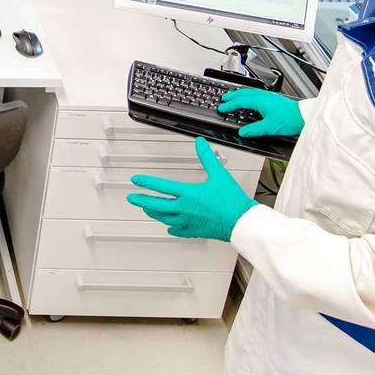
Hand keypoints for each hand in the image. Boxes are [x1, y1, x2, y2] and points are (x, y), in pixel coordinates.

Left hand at [127, 137, 255, 241]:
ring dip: (154, 213)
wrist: (242, 222)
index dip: (146, 182)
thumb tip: (200, 143)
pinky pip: (178, 230)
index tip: (136, 180)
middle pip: (156, 205)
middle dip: (142, 200)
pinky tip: (169, 227)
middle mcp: (184, 209)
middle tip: (132, 198)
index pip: (161, 186)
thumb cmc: (232, 201)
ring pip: (164, 218)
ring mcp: (188, 222)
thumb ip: (207, 157)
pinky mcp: (195, 231)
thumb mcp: (219, 175)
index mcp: (188, 194)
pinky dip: (171, 227)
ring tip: (147, 209)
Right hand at [218, 87, 303, 138]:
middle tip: (225, 98)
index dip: (230, 105)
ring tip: (235, 96)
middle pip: (244, 93)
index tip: (222, 107)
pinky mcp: (274, 98)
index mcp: (260, 101)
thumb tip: (243, 132)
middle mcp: (264, 96)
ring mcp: (270, 96)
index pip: (240, 101)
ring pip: (251, 92)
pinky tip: (252, 99)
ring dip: (241, 94)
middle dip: (233, 95)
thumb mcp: (269, 127)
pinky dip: (249, 95)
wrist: (304, 116)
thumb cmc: (290, 119)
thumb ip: (254, 130)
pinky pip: (257, 93)